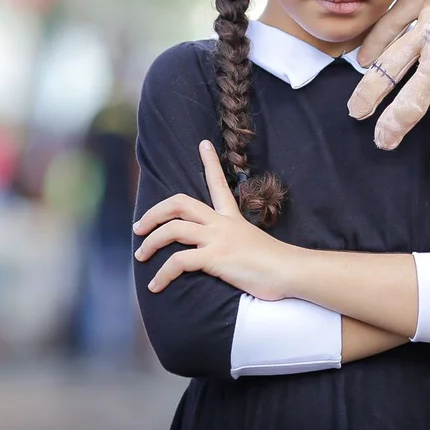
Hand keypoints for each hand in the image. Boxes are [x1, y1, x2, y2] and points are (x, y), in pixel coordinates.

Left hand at [133, 141, 294, 299]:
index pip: (219, 184)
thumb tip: (224, 250)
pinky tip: (156, 285)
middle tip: (139, 226)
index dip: (210, 163)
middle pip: (180, 203)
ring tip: (141, 255)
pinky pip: (179, 262)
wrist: (290, 271)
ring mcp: (219, 239)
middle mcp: (222, 223)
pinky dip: (162, 274)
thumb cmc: (274, 263)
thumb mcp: (251, 242)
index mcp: (232, 217)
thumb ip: (235, 240)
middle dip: (154, 212)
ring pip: (173, 229)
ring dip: (151, 242)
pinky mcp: (216, 258)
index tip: (203, 144)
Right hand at [347, 0, 429, 167]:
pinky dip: (371, 44)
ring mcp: (426, 27)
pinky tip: (360, 62)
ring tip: (356, 113)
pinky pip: (387, 25)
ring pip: (391, 63)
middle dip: (395, 124)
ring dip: (371, 91)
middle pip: (413, 97)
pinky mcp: (415, 2)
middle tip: (383, 142)